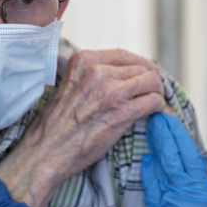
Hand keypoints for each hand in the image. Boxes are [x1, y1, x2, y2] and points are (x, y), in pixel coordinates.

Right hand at [0, 49, 165, 206]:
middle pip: (140, 68)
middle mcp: (97, 72)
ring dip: (158, 93)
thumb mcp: (70, 86)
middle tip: (154, 92)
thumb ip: (91, 76)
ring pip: (152, 81)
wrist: (45, 152)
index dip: (140, 63)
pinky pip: (153, 101)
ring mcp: (110, 91)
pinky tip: (158, 113)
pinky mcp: (122, 112)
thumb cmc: (56, 125)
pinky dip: (161, 107)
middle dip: (150, 80)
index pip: (123, 54)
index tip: (147, 71)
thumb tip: (120, 75)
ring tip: (156, 103)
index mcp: (83, 61)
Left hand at [142, 113, 206, 206]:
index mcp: (198, 184)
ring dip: (154, 150)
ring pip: (155, 168)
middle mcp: (179, 190)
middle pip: (167, 155)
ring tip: (151, 134)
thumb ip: (201, 179)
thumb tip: (193, 163)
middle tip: (156, 119)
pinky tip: (148, 161)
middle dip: (161, 134)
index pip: (184, 150)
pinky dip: (148, 171)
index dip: (175, 132)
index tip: (169, 118)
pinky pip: (150, 186)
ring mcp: (164, 201)